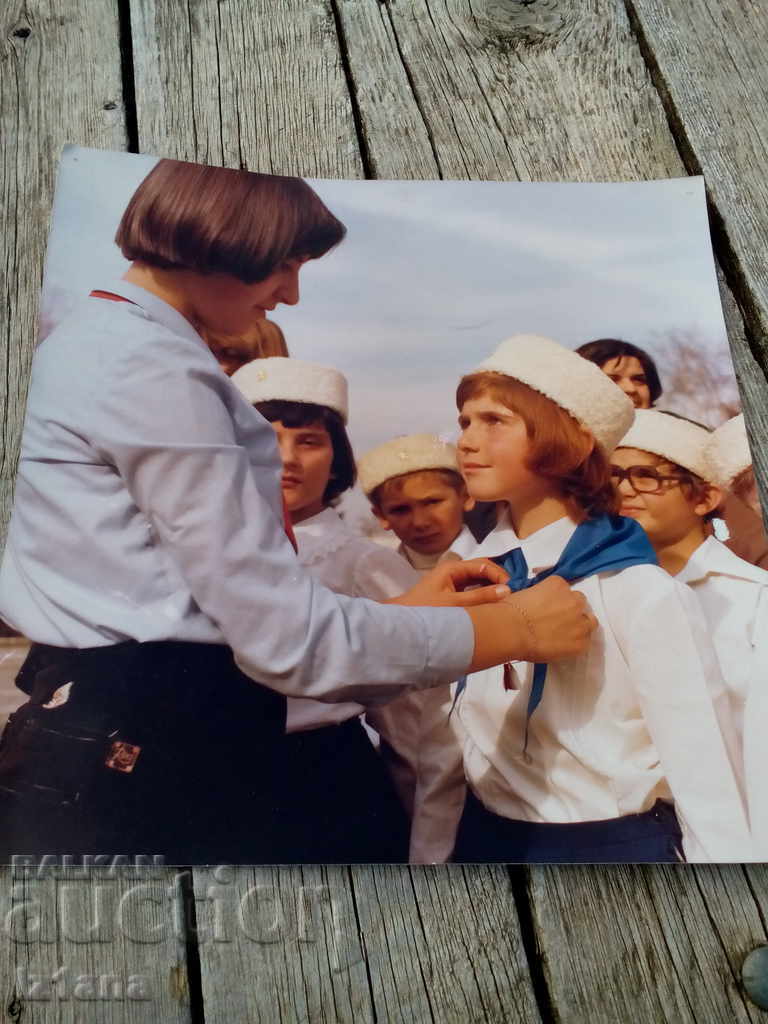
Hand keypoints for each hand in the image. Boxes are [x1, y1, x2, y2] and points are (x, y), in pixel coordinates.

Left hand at [387, 558, 509, 607]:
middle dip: (498, 579)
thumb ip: (480, 597)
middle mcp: (454, 572)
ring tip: (506, 599)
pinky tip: (492, 604)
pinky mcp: (451, 594)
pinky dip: (483, 595)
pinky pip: (472, 590)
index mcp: (453, 569)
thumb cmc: (426, 611)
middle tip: (512, 594)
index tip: (511, 589)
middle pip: (482, 570)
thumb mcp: (455, 604)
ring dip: (492, 587)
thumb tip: (507, 590)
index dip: (499, 574)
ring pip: (478, 580)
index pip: (484, 565)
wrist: (402, 624)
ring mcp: (452, 582)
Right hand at [465, 575, 596, 671]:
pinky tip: (563, 646)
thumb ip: (538, 596)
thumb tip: (537, 604)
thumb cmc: (511, 612)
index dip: (556, 599)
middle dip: (570, 609)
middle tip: (557, 620)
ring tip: (565, 634)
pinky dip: (576, 644)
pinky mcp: (581, 642)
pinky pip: (585, 642)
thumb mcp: (524, 593)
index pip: (563, 589)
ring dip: (580, 625)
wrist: (513, 631)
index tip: (549, 607)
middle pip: (579, 602)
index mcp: (558, 585)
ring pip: (589, 621)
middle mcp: (573, 600)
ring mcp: (580, 621)